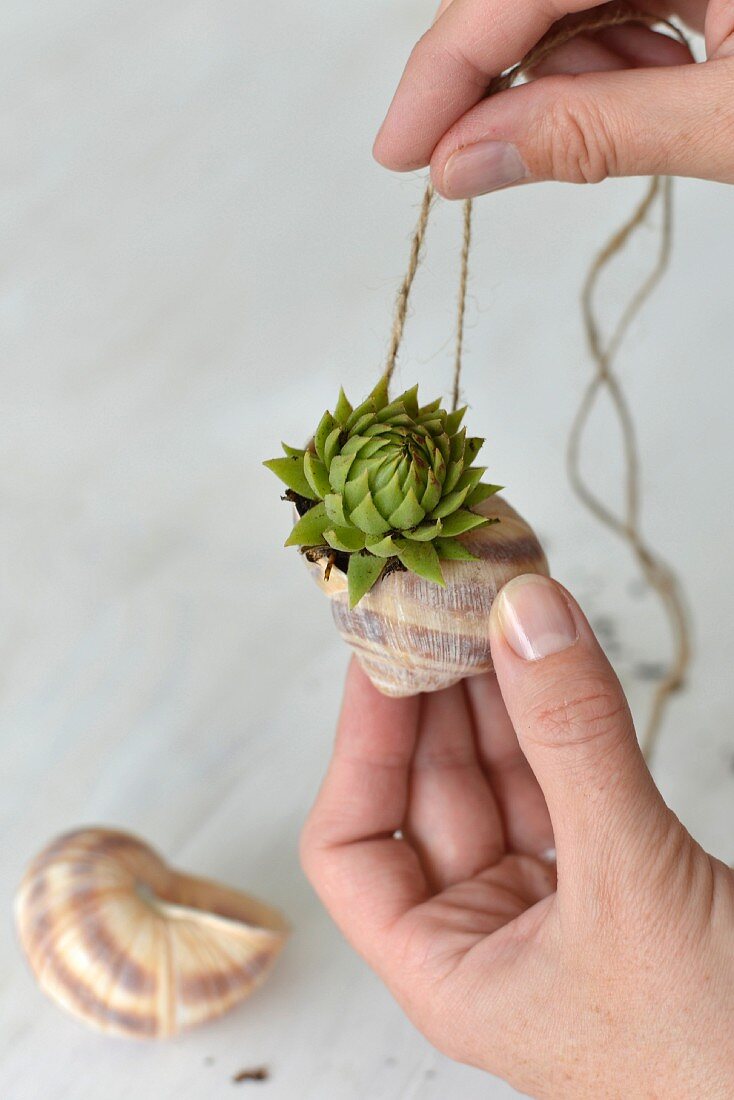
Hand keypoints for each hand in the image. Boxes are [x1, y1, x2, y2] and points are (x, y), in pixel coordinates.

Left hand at [301, 575, 733, 1097]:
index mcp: (447, 970)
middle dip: (437, 697)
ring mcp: (550, 905)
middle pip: (430, 794)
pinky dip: (560, 719)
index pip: (352, 847)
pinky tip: (552, 657)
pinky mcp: (615, 879)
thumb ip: (575, 741)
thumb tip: (524, 615)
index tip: (381, 657)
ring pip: (502, 778)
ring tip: (494, 606)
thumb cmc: (714, 1053)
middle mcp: (485, 934)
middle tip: (442, 603)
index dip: (359, 747)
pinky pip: (566, 781)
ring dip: (500, 693)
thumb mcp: (628, 882)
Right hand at [373, 1, 733, 195]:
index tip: (401, 149)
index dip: (449, 64)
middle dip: (500, 77)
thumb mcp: (725, 127)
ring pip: (571, 3)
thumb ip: (596, 133)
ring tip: (609, 133)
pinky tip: (643, 103)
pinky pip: (624, 6)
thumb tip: (463, 162)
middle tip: (468, 160)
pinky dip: (616, 69)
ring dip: (569, 78)